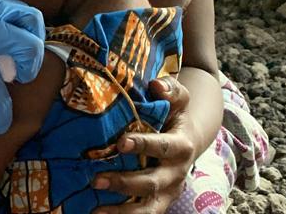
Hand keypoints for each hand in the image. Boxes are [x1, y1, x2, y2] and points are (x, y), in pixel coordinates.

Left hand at [92, 76, 195, 213]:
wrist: (189, 138)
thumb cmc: (175, 114)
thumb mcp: (178, 98)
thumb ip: (170, 89)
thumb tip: (157, 85)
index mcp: (181, 146)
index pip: (163, 146)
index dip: (144, 144)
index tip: (121, 142)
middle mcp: (176, 173)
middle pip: (152, 182)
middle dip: (125, 183)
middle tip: (96, 180)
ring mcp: (167, 191)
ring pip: (150, 207)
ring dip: (123, 211)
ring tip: (96, 212)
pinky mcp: (158, 201)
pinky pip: (143, 213)